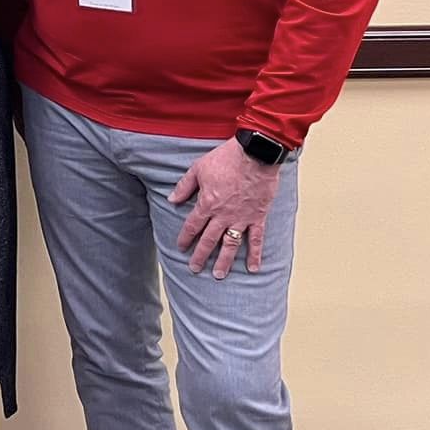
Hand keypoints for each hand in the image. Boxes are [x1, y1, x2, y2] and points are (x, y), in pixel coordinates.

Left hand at [170, 138, 282, 277]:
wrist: (255, 154)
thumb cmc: (226, 159)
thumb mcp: (198, 169)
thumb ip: (185, 186)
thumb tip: (171, 200)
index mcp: (207, 204)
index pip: (193, 226)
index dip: (186, 238)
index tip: (181, 248)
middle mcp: (223, 215)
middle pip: (209, 240)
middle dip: (201, 256)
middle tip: (194, 269)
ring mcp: (241, 218)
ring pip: (231, 244)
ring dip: (224, 261)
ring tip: (218, 275)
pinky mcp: (258, 217)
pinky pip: (256, 239)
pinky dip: (255, 254)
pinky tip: (253, 268)